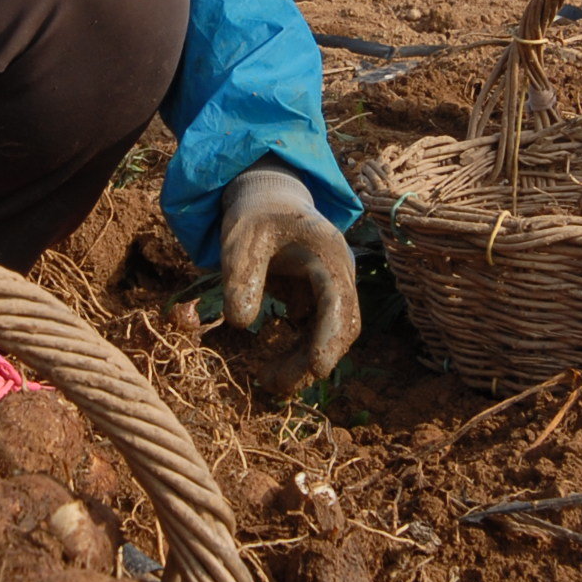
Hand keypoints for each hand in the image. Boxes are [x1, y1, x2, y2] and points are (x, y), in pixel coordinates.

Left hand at [217, 162, 360, 391]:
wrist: (267, 197)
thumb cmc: (255, 216)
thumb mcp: (241, 240)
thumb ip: (241, 277)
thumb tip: (240, 323)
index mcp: (328, 254)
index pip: (338, 301)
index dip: (330, 337)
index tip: (317, 370)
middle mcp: (339, 273)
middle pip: (341, 326)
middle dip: (312, 359)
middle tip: (274, 384)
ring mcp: (331, 287)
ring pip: (329, 335)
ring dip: (303, 361)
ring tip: (268, 382)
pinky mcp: (318, 299)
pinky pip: (314, 333)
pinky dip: (298, 353)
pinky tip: (271, 368)